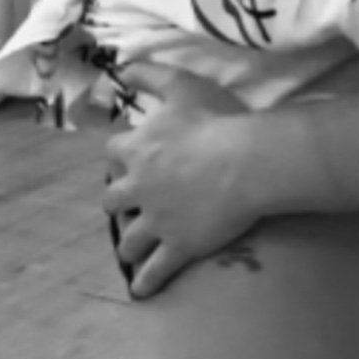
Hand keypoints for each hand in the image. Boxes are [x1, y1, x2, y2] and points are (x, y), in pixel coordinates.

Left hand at [101, 62, 257, 298]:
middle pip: (113, 202)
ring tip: (132, 251)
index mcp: (135, 150)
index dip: (122, 155)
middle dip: (120, 203)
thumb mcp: (181, 85)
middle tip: (132, 205)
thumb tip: (121, 66)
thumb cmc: (216, 120)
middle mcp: (137, 189)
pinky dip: (146, 282)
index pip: (113, 153)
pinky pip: (154, 271)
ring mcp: (156, 222)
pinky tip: (140, 292)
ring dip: (129, 245)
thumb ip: (150, 74)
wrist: (246, 162)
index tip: (130, 158)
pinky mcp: (178, 247)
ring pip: (129, 241)